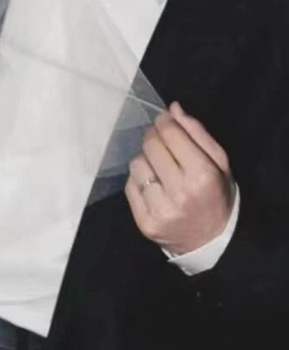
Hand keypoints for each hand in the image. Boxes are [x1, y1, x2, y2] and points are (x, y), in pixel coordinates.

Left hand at [125, 102, 234, 255]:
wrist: (210, 240)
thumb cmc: (217, 195)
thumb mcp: (219, 163)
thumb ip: (197, 133)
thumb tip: (173, 108)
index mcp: (202, 174)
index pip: (170, 135)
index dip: (164, 122)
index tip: (164, 120)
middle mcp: (180, 192)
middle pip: (150, 146)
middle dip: (153, 137)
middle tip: (160, 141)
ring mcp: (160, 210)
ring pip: (136, 164)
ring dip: (145, 159)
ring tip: (159, 167)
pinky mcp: (144, 223)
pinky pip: (129, 186)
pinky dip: (138, 180)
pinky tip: (153, 184)